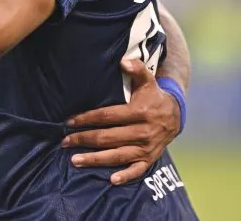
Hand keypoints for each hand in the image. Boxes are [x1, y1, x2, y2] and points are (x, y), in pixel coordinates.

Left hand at [62, 59, 181, 184]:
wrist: (176, 115)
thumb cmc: (153, 96)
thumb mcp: (148, 80)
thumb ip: (137, 68)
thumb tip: (123, 61)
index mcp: (139, 112)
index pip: (107, 116)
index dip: (87, 118)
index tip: (69, 122)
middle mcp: (142, 132)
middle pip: (108, 138)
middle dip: (84, 140)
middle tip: (65, 142)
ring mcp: (146, 147)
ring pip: (117, 156)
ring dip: (95, 160)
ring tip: (74, 160)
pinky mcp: (150, 159)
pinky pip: (137, 170)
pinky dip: (126, 176)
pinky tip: (111, 180)